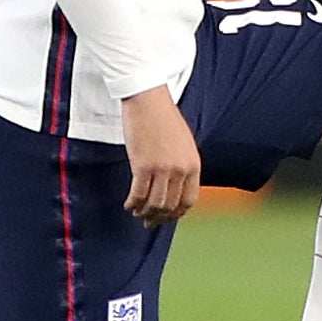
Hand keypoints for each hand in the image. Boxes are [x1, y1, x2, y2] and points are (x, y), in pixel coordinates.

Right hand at [120, 87, 200, 227]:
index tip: (167, 218)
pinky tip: (128, 204)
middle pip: (170, 205)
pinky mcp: (143, 166)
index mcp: (193, 164)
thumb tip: (175, 187)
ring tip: (136, 212)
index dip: (177, 213)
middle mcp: (181, 169)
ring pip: (154, 204)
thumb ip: (182, 164)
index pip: (189, 200)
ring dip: (144, 212)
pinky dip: (133, 203)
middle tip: (148, 222)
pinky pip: (138, 194)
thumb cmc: (162, 118)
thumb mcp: (182, 143)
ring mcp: (162, 168)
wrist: (148, 98)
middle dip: (158, 217)